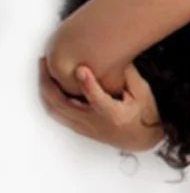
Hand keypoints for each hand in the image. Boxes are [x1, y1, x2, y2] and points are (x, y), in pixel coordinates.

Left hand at [38, 57, 163, 152]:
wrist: (140, 138)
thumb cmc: (144, 114)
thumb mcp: (143, 92)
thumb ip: (128, 74)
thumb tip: (117, 53)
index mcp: (114, 115)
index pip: (98, 100)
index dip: (88, 84)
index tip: (81, 69)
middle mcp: (94, 123)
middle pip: (64, 105)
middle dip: (49, 82)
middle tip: (45, 62)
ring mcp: (83, 126)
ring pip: (55, 110)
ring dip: (45, 89)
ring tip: (43, 70)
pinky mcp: (78, 127)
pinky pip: (56, 113)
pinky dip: (48, 98)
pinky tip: (47, 85)